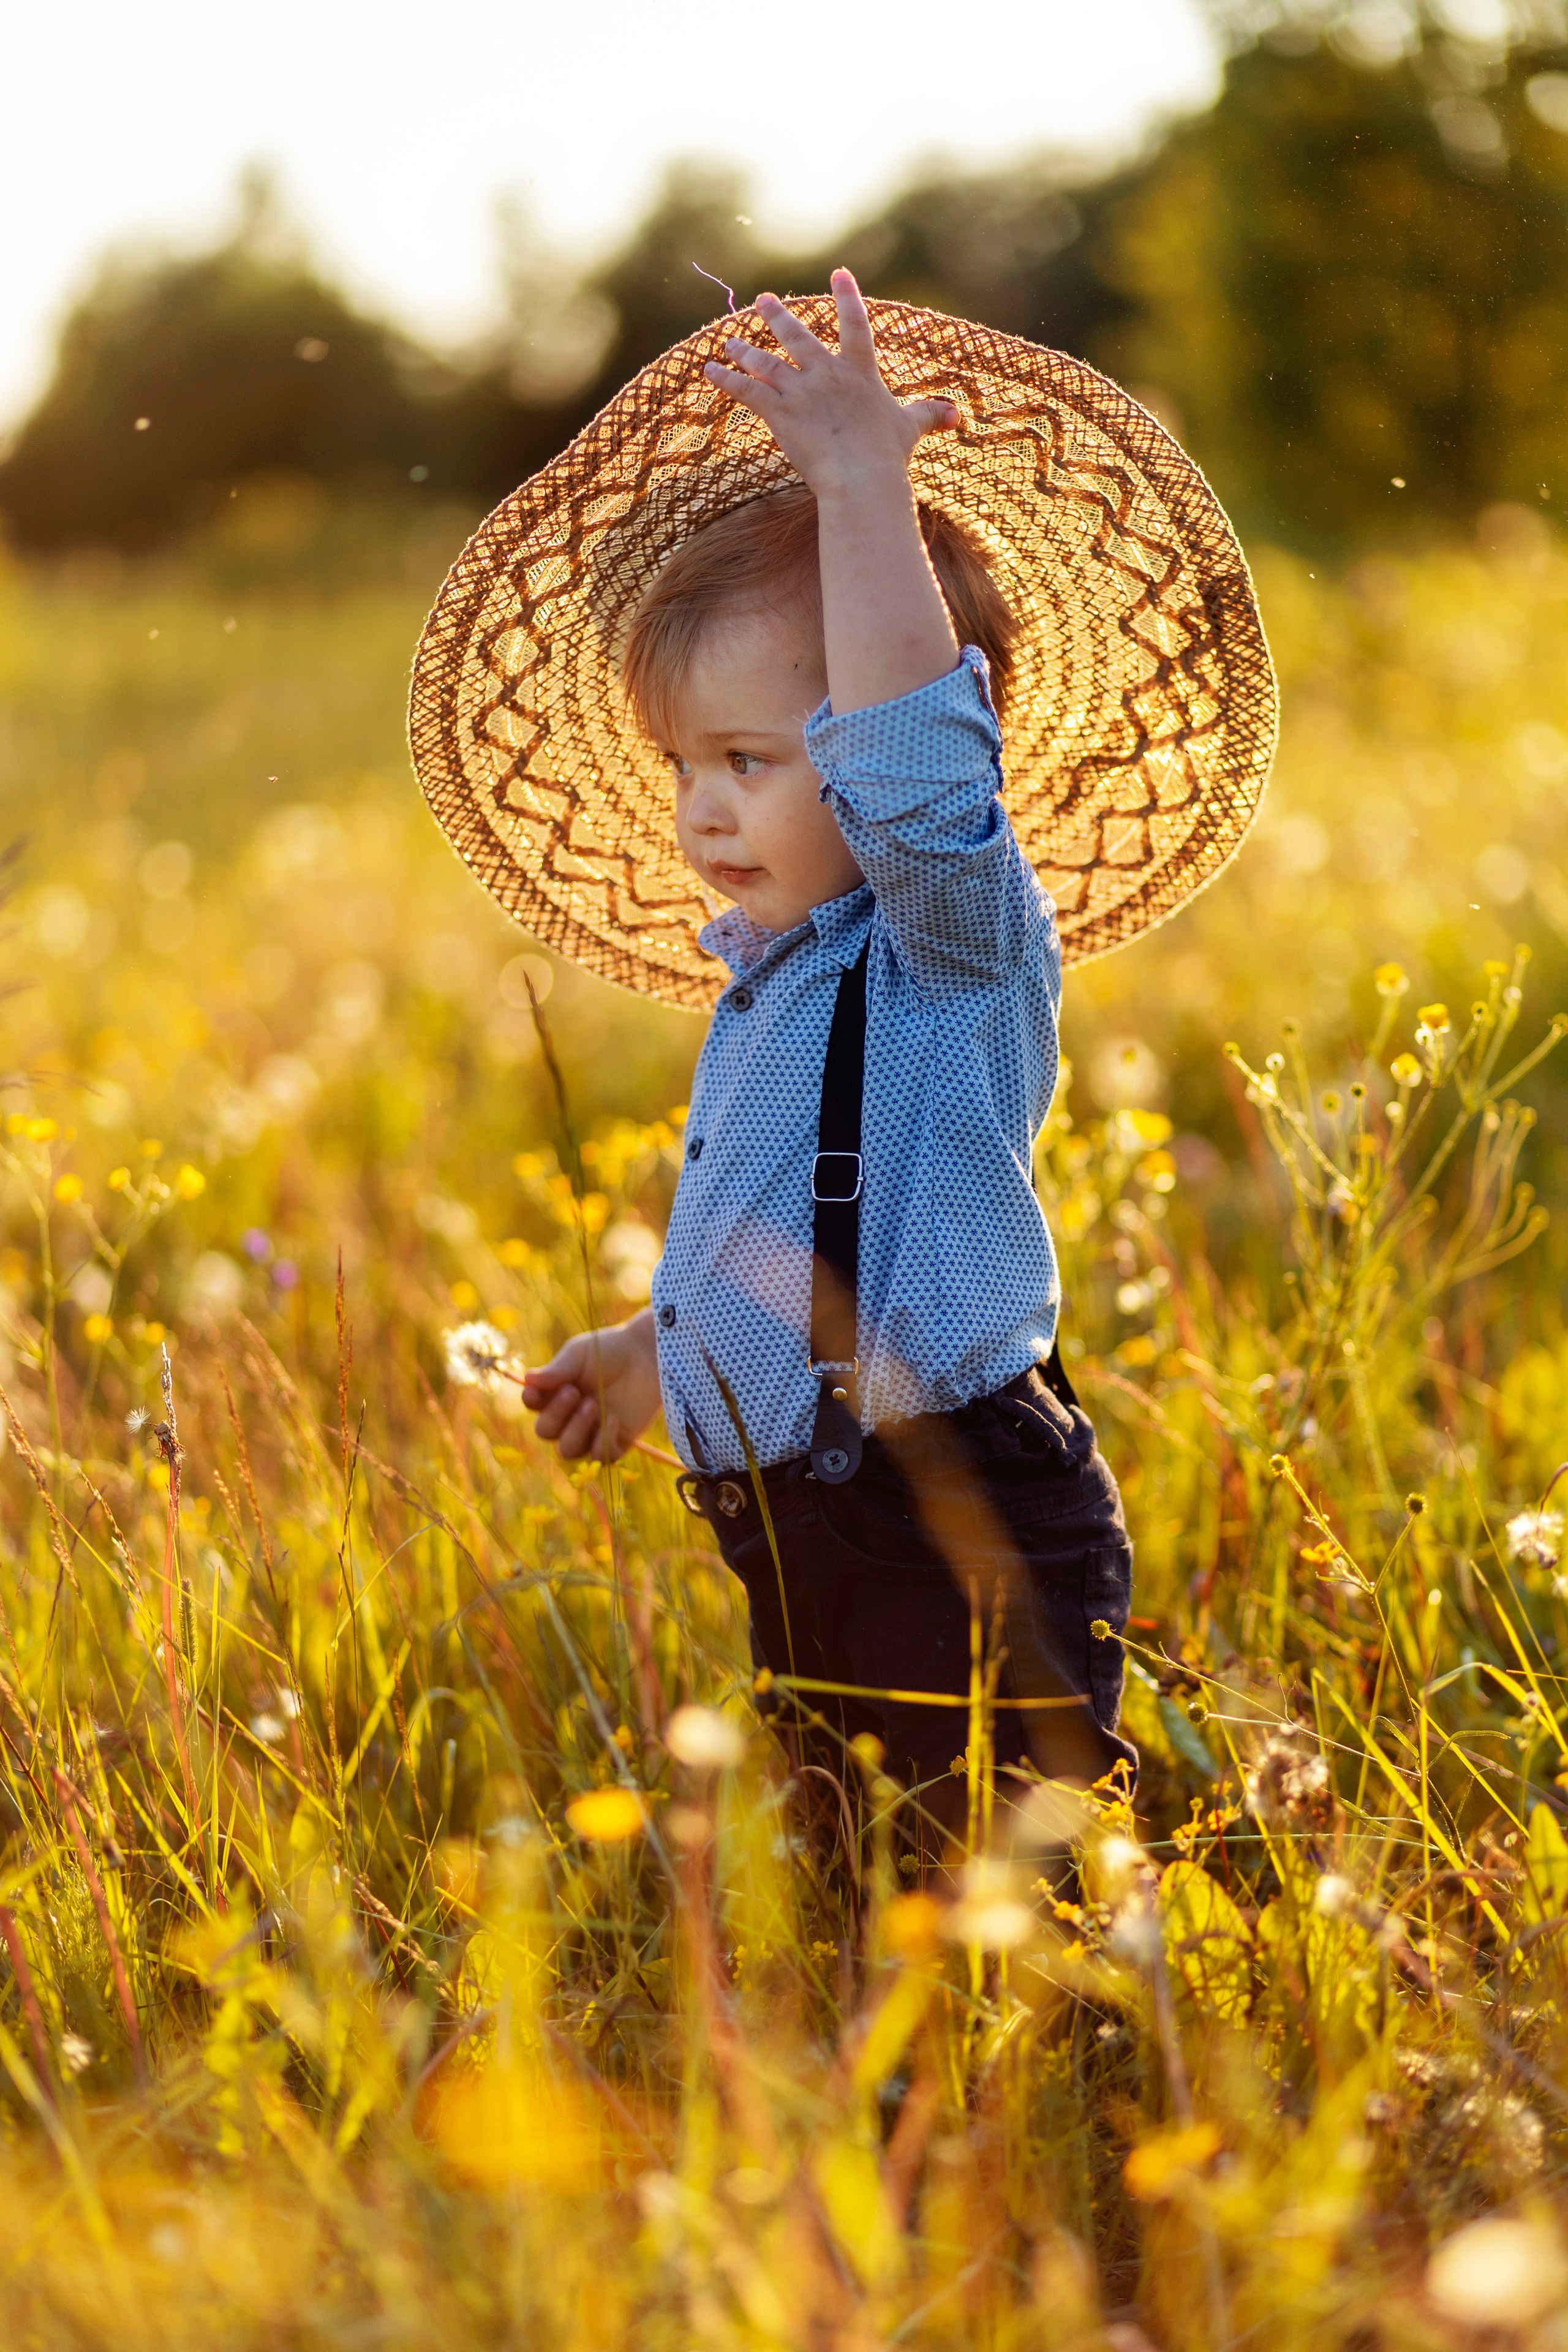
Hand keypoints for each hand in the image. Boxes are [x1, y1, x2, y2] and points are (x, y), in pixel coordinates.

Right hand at [521, 1310, 660, 1462]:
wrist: (647, 1355)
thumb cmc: (610, 1350)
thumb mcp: (580, 1354)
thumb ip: (557, 1369)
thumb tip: (528, 1380)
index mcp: (556, 1392)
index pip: (534, 1406)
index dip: (531, 1401)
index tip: (536, 1392)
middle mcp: (570, 1415)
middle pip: (545, 1432)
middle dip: (556, 1415)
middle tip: (574, 1392)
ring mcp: (592, 1431)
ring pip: (568, 1450)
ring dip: (576, 1431)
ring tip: (592, 1405)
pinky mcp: (616, 1441)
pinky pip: (600, 1457)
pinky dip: (603, 1442)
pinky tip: (613, 1419)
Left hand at [704, 268, 962, 715]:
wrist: (861, 478)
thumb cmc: (887, 457)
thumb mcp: (911, 429)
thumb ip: (930, 414)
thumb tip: (959, 415)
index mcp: (859, 372)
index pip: (855, 324)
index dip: (848, 296)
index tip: (838, 273)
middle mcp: (827, 373)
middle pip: (799, 337)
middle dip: (779, 317)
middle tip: (764, 301)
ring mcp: (801, 390)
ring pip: (767, 362)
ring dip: (746, 350)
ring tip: (730, 339)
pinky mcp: (779, 412)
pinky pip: (746, 390)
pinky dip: (726, 379)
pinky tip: (709, 370)